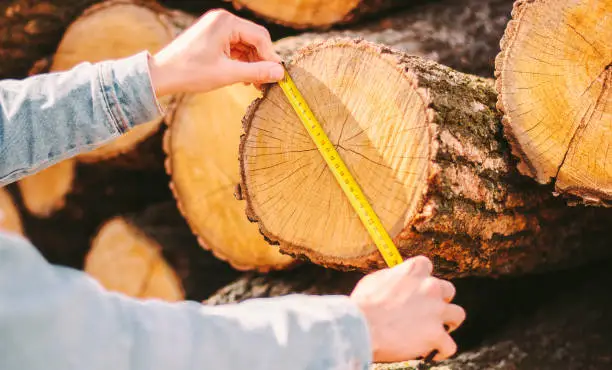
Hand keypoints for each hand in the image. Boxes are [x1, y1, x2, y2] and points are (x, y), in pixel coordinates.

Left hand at [148, 9, 283, 96]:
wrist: (162, 75)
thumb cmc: (191, 72)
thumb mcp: (227, 74)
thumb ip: (256, 72)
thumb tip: (280, 73)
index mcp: (226, 22)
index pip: (260, 37)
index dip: (270, 57)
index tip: (276, 76)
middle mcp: (223, 20)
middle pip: (254, 39)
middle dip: (261, 61)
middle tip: (266, 83)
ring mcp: (216, 27)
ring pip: (245, 45)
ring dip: (251, 63)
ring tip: (254, 84)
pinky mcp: (212, 36)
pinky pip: (234, 47)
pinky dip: (240, 61)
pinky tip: (243, 78)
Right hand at [350, 256, 465, 362]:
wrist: (361, 326)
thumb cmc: (363, 304)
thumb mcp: (375, 280)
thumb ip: (392, 277)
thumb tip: (395, 280)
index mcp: (414, 270)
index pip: (427, 266)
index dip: (422, 279)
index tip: (417, 287)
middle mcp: (430, 287)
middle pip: (448, 290)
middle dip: (440, 300)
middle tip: (429, 310)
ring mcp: (436, 311)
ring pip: (457, 315)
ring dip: (449, 322)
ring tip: (439, 330)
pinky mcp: (436, 334)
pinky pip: (450, 345)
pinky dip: (442, 350)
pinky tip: (434, 353)